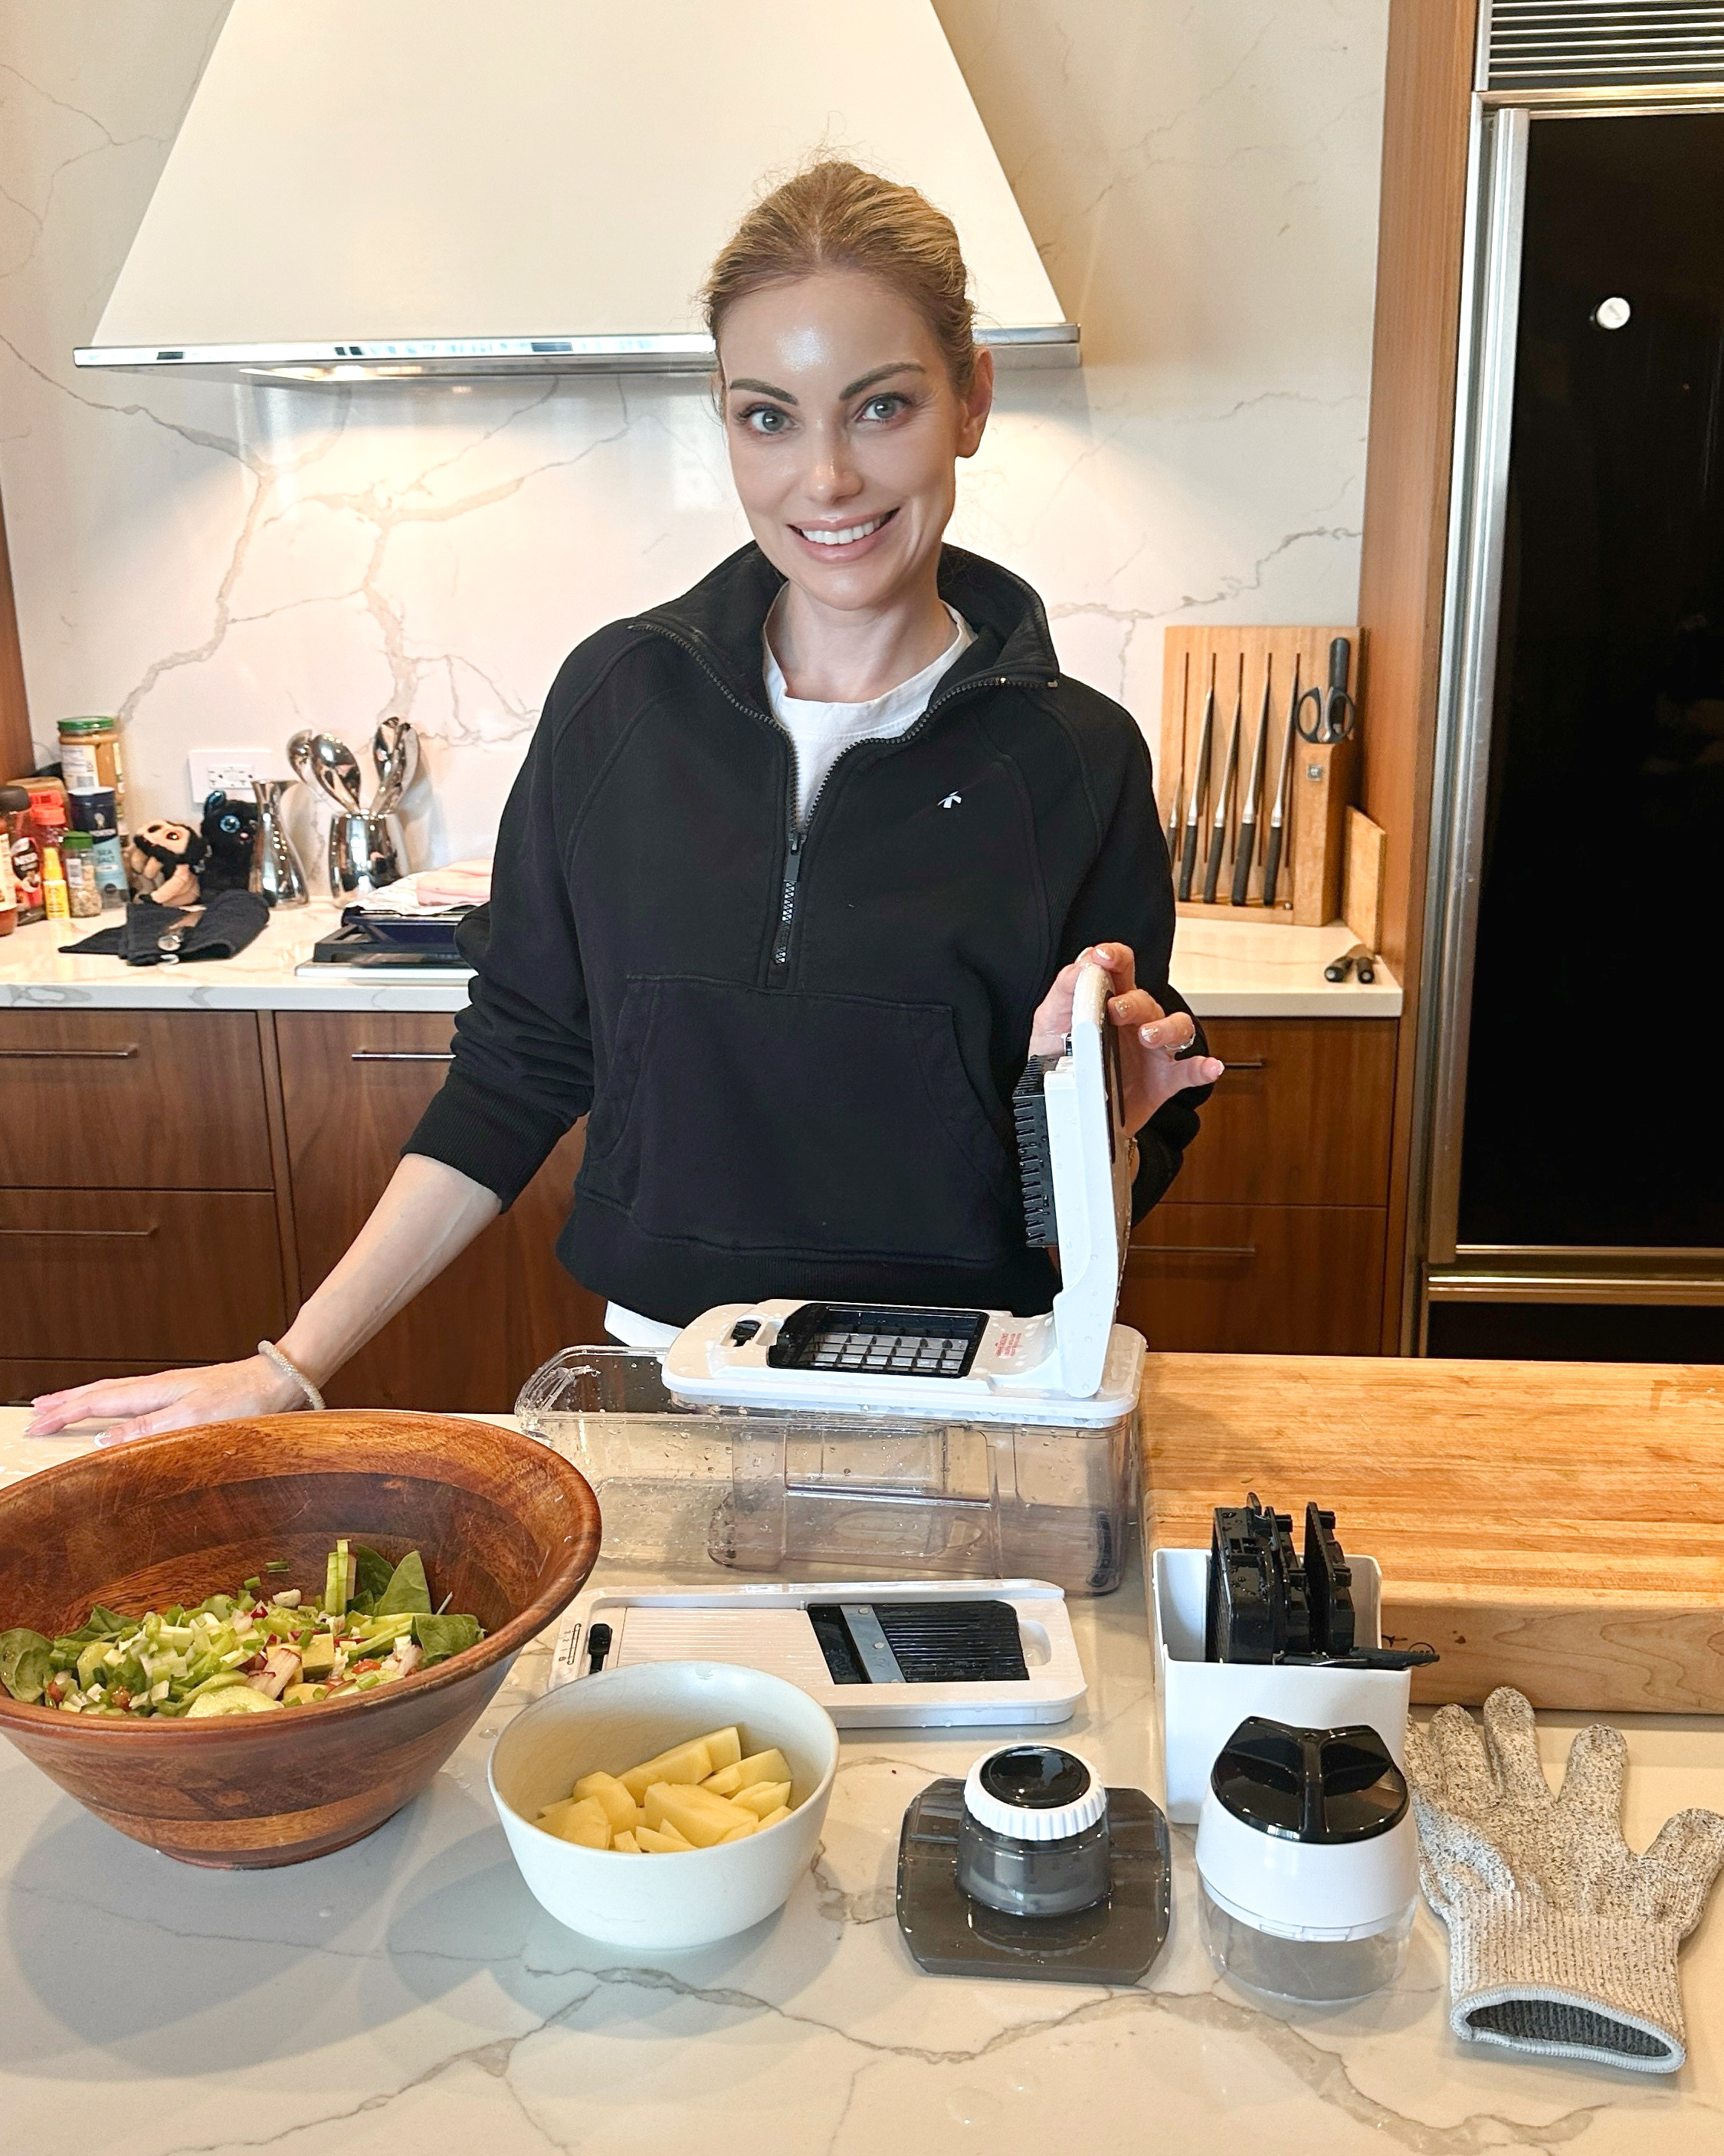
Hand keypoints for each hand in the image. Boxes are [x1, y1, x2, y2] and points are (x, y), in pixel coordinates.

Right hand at [24, 1354, 307, 1443]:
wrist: (280, 1379)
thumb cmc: (244, 1399)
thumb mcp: (193, 1420)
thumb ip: (148, 1429)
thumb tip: (105, 1440)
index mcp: (154, 1392)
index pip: (97, 1403)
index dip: (64, 1414)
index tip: (36, 1425)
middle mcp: (158, 1386)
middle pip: (100, 1392)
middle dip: (66, 1402)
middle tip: (36, 1411)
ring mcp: (171, 1387)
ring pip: (116, 1391)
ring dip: (85, 1397)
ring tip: (63, 1403)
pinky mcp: (185, 1391)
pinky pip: (134, 1394)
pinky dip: (113, 1399)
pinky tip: (117, 1406)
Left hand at [1029, 941, 1222, 1133]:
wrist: (1068, 1109)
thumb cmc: (1063, 1059)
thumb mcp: (1052, 1021)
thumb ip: (1065, 989)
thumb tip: (1084, 962)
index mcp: (1112, 1001)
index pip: (1121, 969)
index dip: (1115, 957)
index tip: (1103, 957)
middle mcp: (1138, 1021)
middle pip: (1146, 1000)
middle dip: (1133, 1003)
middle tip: (1115, 1011)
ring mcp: (1154, 1051)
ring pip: (1177, 1028)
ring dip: (1166, 1029)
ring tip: (1148, 1038)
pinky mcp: (1164, 1080)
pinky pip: (1190, 1072)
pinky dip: (1202, 1068)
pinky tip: (1210, 1067)